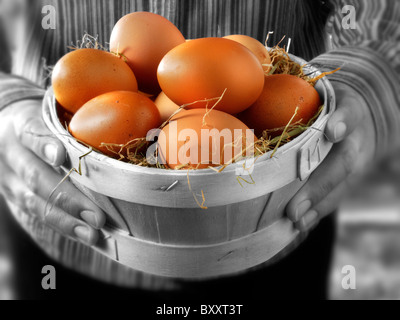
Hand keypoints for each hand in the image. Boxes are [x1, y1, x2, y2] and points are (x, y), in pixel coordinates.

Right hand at [0, 100, 105, 244]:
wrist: (6, 129)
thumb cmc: (44, 120)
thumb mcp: (51, 111)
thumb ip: (74, 119)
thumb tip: (129, 120)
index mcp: (21, 124)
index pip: (31, 133)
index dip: (44, 145)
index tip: (61, 157)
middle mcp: (12, 154)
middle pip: (36, 177)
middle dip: (68, 199)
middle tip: (97, 216)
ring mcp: (9, 179)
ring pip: (34, 203)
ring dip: (66, 221)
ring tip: (93, 234)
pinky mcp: (14, 197)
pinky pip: (36, 216)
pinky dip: (63, 228)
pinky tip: (86, 236)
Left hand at [287, 82, 375, 231]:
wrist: (356, 115)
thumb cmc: (320, 104)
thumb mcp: (313, 91)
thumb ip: (284, 94)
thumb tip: (234, 108)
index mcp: (344, 109)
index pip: (349, 111)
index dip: (343, 121)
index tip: (332, 131)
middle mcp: (351, 137)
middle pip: (342, 162)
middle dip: (319, 186)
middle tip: (294, 209)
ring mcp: (352, 158)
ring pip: (341, 185)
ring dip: (317, 206)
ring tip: (296, 222)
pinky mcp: (348, 176)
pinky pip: (335, 195)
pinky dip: (317, 211)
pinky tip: (299, 225)